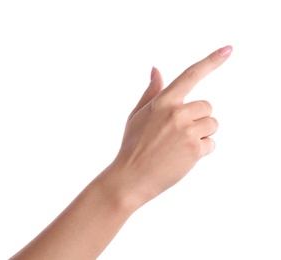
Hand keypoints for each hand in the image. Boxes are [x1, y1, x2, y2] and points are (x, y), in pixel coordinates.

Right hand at [109, 46, 232, 207]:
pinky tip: (183, 156)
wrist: (131, 177)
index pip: (190, 75)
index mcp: (162, 102)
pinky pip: (211, 143)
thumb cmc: (132, 145)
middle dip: (198, 118)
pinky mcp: (195, 149)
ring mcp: (187, 131)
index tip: (228, 50)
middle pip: (207, 107)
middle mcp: (177, 113)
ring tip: (180, 145)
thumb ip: (151, 92)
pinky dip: (202, 149)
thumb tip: (155, 69)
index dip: (211, 61)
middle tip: (180, 132)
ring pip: (212, 124)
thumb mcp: (137, 115)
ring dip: (201, 133)